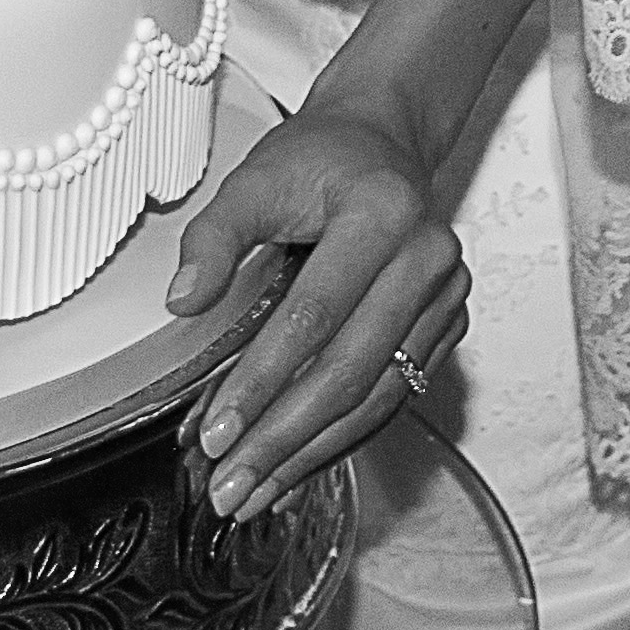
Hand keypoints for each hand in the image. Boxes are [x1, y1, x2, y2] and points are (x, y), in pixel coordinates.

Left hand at [167, 98, 469, 523]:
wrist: (381, 140)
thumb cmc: (323, 156)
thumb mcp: (256, 178)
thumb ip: (215, 236)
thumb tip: (183, 300)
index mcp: (381, 214)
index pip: (314, 316)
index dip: (262, 380)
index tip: (218, 430)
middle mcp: (426, 259)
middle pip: (349, 370)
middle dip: (283, 436)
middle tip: (232, 481)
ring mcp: (444, 298)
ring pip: (376, 397)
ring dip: (310, 452)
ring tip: (257, 489)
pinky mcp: (446, 328)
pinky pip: (392, 397)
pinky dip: (341, 437)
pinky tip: (298, 464)